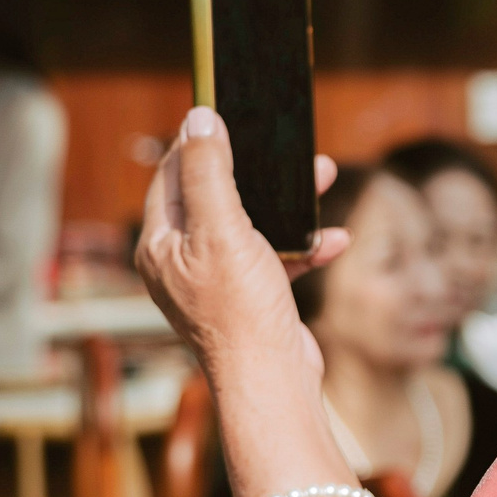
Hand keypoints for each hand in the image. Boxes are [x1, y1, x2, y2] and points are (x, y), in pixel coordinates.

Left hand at [135, 107, 346, 386]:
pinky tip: (336, 240)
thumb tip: (199, 119)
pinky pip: (278, 258)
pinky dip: (305, 246)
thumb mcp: (222, 229)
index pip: (172, 175)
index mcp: (161, 245)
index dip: (200, 143)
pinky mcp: (252, 299)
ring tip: (324, 178)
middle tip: (287, 148)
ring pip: (253, 224)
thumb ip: (209, 172)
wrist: (273, 382)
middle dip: (257, 171)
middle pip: (217, 196)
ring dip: (289, 205)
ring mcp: (218, 282)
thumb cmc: (239, 311)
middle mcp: (183, 262)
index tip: (230, 114)